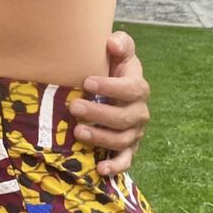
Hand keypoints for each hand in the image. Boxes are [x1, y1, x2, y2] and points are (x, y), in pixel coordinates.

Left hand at [70, 30, 149, 175]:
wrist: (114, 83)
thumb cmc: (113, 64)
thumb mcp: (119, 50)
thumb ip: (120, 43)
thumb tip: (112, 43)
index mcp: (138, 87)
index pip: (131, 89)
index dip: (110, 87)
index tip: (86, 82)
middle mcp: (139, 111)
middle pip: (124, 117)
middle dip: (98, 114)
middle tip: (73, 108)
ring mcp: (135, 131)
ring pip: (123, 139)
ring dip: (101, 137)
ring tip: (77, 131)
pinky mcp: (129, 147)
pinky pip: (126, 160)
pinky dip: (116, 166)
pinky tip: (100, 169)